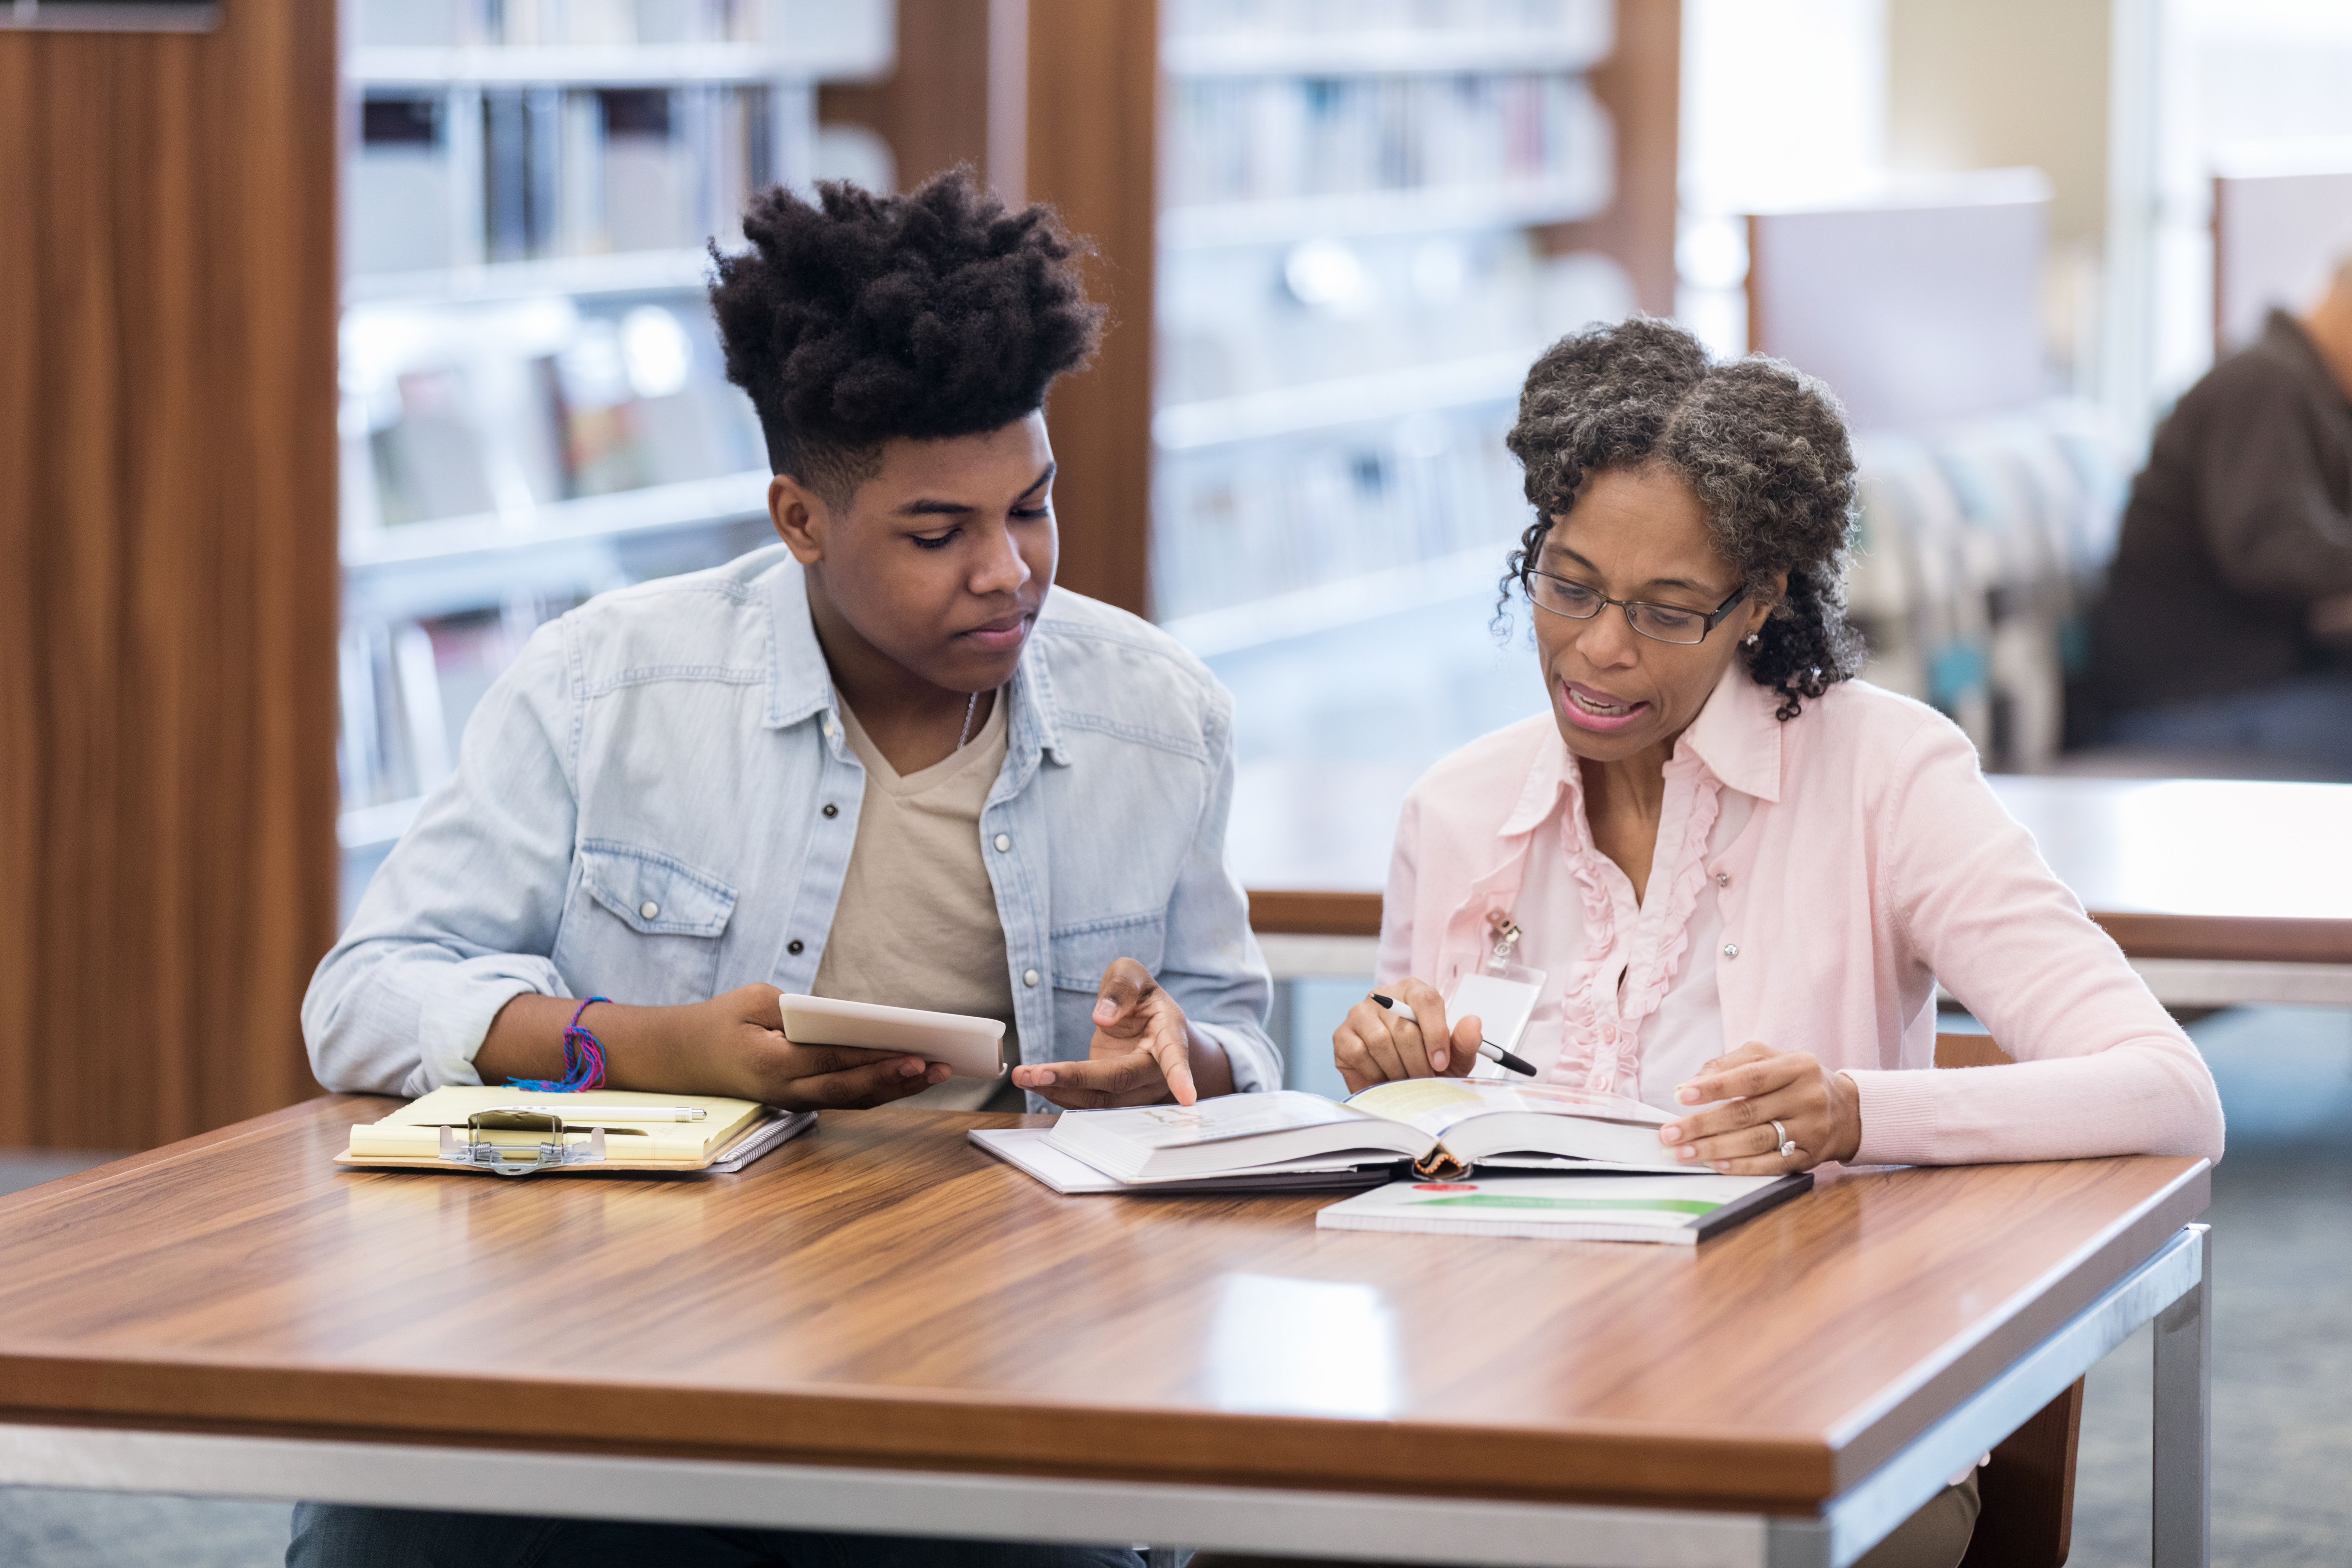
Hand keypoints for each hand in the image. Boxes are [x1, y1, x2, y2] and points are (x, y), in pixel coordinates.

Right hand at [673, 985, 957, 1108]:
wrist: (686, 1057)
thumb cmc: (722, 1020)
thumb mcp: (754, 1000)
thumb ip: (798, 1010)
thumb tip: (845, 1019)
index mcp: (771, 1063)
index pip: (833, 1061)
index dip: (874, 1060)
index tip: (913, 1052)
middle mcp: (785, 1090)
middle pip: (850, 1088)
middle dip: (897, 1079)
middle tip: (938, 1066)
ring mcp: (794, 1100)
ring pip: (853, 1100)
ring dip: (896, 1089)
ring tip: (937, 1073)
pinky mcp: (801, 1100)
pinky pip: (845, 1099)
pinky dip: (879, 1091)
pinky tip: (910, 1079)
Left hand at [1011, 958, 1230, 1107]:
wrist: (1147, 1026)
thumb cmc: (1142, 998)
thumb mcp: (1133, 975)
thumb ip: (1122, 987)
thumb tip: (1103, 1016)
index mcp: (1169, 1034)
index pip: (1175, 1056)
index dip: (1180, 1076)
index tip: (1187, 1098)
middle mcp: (1155, 1070)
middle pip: (1119, 1081)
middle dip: (1075, 1079)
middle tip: (1033, 1074)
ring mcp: (1135, 1089)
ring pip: (1100, 1100)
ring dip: (1058, 1091)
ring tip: (1022, 1076)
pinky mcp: (1113, 1097)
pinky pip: (1088, 1102)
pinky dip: (1059, 1094)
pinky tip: (1033, 1082)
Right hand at [1332, 977, 1482, 1093]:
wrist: (1401, 1082)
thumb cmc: (1427, 1062)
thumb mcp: (1453, 1057)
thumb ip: (1465, 1041)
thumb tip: (1473, 1023)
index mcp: (1413, 991)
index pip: (1426, 1000)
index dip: (1436, 1034)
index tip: (1441, 1062)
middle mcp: (1383, 996)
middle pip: (1403, 1027)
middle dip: (1417, 1061)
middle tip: (1423, 1078)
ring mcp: (1359, 1013)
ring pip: (1380, 1042)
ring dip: (1397, 1069)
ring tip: (1405, 1079)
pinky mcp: (1342, 1034)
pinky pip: (1359, 1053)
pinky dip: (1375, 1072)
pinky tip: (1384, 1077)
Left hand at [1656, 1041, 1861, 1173]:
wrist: (1845, 1110)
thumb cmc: (1794, 1080)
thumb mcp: (1769, 1059)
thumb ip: (1729, 1065)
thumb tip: (1689, 1084)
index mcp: (1797, 1066)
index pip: (1750, 1077)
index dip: (1714, 1087)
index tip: (1681, 1095)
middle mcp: (1807, 1097)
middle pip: (1747, 1113)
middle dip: (1703, 1125)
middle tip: (1670, 1133)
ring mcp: (1811, 1129)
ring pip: (1756, 1141)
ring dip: (1715, 1149)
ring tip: (1683, 1152)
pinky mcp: (1811, 1156)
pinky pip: (1772, 1164)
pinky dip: (1742, 1166)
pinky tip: (1717, 1165)